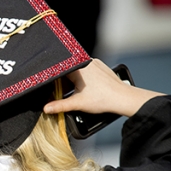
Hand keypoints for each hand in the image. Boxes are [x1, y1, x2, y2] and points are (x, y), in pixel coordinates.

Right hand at [43, 59, 162, 117]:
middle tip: (65, 94)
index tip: (53, 90)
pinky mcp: (101, 67)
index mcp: (78, 67)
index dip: (54, 82)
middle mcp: (86, 62)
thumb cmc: (104, 99)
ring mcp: (95, 63)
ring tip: (79, 93)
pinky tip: (88, 89)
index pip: (59, 71)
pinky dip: (84, 79)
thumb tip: (47, 108)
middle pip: (68, 71)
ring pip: (77, 71)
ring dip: (74, 81)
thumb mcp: (77, 103)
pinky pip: (87, 70)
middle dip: (65, 83)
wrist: (123, 98)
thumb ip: (59, 106)